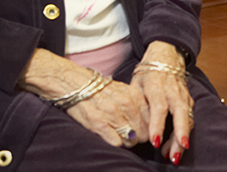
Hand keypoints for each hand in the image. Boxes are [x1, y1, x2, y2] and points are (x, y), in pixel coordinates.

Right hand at [19, 49, 148, 147]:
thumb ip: (137, 104)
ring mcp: (112, 115)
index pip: (151, 119)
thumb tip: (148, 121)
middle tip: (133, 137)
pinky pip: (115, 141)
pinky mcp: (98, 123)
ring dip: (128, 142)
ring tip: (122, 137)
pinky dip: (116, 143)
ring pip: (130, 138)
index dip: (149, 128)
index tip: (143, 130)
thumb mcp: (124, 91)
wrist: (75, 84)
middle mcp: (125, 105)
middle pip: (143, 131)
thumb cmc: (100, 89)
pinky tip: (112, 137)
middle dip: (140, 138)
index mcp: (134, 96)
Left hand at [130, 41, 192, 163]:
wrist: (166, 57)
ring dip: (182, 138)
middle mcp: (173, 91)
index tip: (154, 142)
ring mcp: (183, 95)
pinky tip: (177, 146)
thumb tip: (130, 126)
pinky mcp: (189, 100)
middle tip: (174, 153)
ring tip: (175, 156)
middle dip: (179, 134)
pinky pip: (189, 118)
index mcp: (157, 86)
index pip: (159, 107)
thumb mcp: (136, 84)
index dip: (157, 125)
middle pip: (180, 113)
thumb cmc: (147, 74)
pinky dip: (184, 133)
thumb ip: (136, 103)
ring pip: (187, 118)